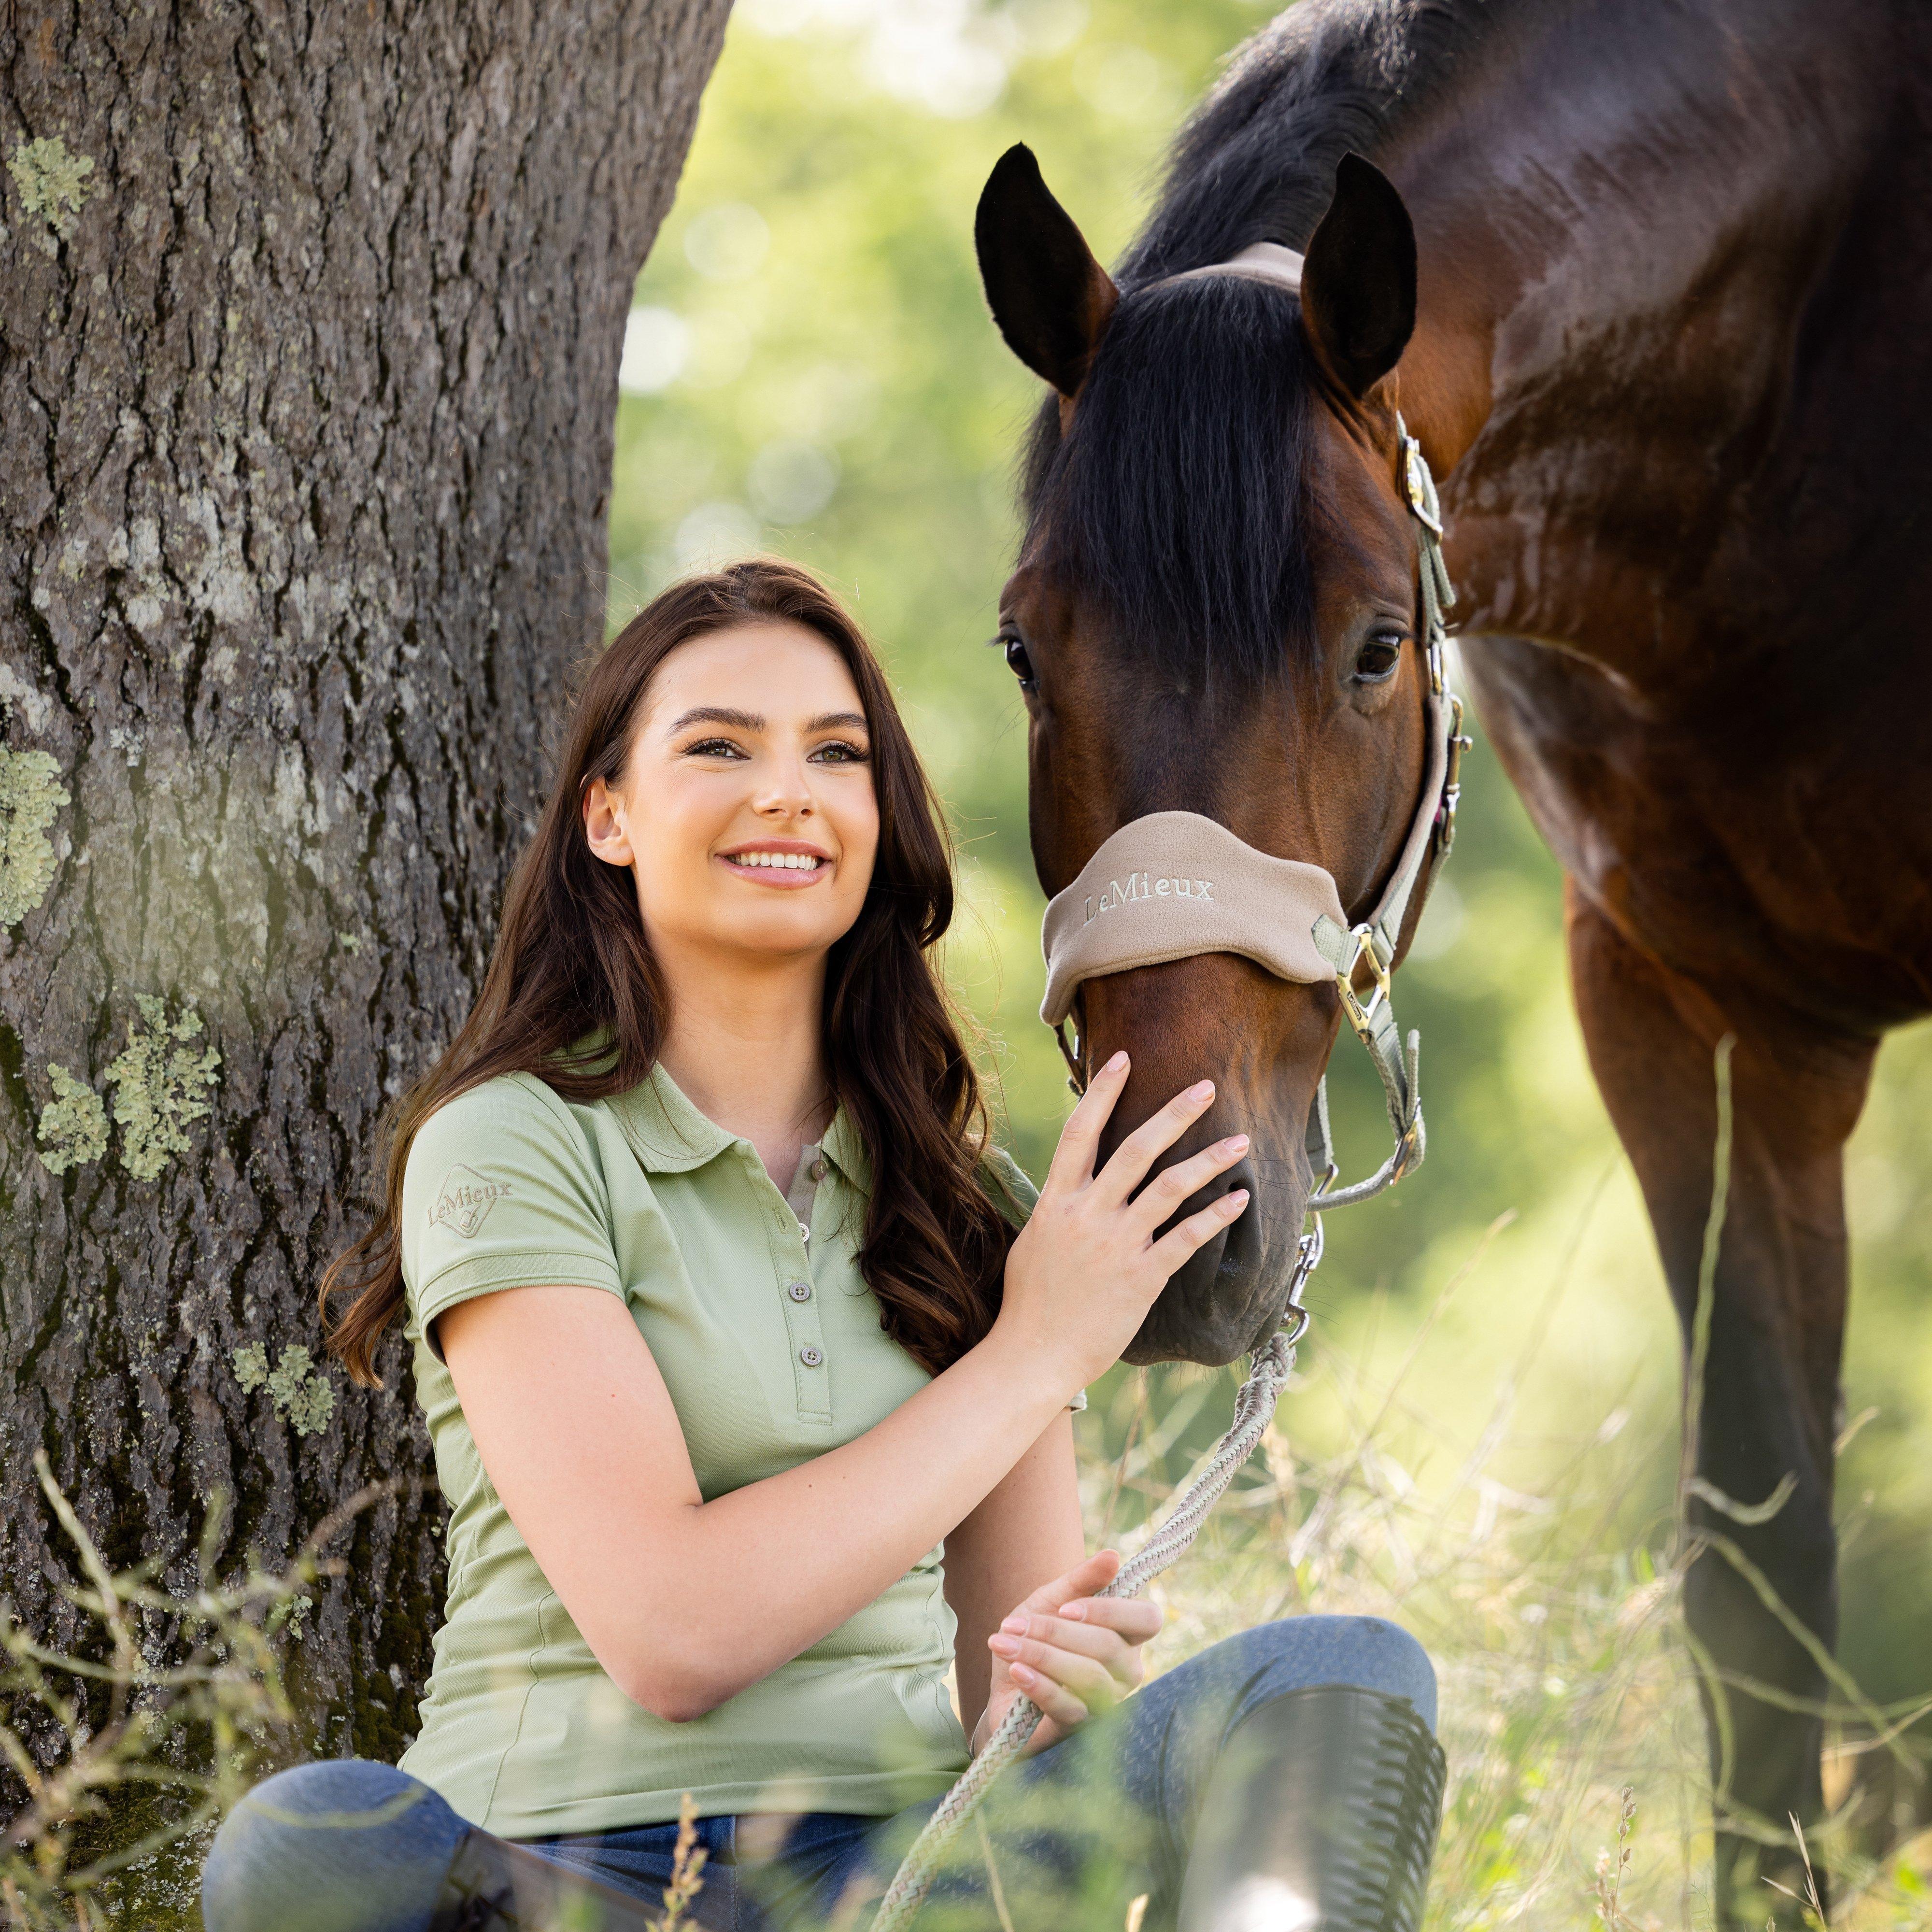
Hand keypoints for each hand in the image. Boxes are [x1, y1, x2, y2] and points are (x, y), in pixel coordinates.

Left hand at [969, 1549, 1161, 1758]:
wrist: (1005, 1687)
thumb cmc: (1036, 1638)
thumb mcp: (1051, 1601)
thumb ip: (1081, 1580)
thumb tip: (1113, 1555)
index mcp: (1128, 1636)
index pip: (1148, 1619)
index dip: (1112, 1611)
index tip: (1066, 1607)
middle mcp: (1127, 1672)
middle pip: (1110, 1647)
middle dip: (1056, 1632)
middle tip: (1013, 1623)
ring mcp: (1107, 1703)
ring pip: (1089, 1677)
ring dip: (1042, 1655)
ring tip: (1005, 1643)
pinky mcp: (1080, 1729)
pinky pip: (1068, 1707)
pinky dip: (1040, 1685)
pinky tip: (1016, 1669)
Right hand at [997, 1052, 1249, 1389]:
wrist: (1034, 1354)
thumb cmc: (1028, 1301)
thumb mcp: (1033, 1241)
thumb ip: (1057, 1208)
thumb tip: (1071, 1186)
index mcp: (1057, 1201)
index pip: (1080, 1133)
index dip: (1101, 1093)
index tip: (1124, 1059)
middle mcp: (1088, 1214)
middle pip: (1135, 1149)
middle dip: (1174, 1114)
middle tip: (1207, 1087)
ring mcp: (1116, 1244)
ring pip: (1170, 1187)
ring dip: (1209, 1160)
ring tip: (1241, 1139)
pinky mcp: (1141, 1276)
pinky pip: (1186, 1238)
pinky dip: (1216, 1216)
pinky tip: (1240, 1199)